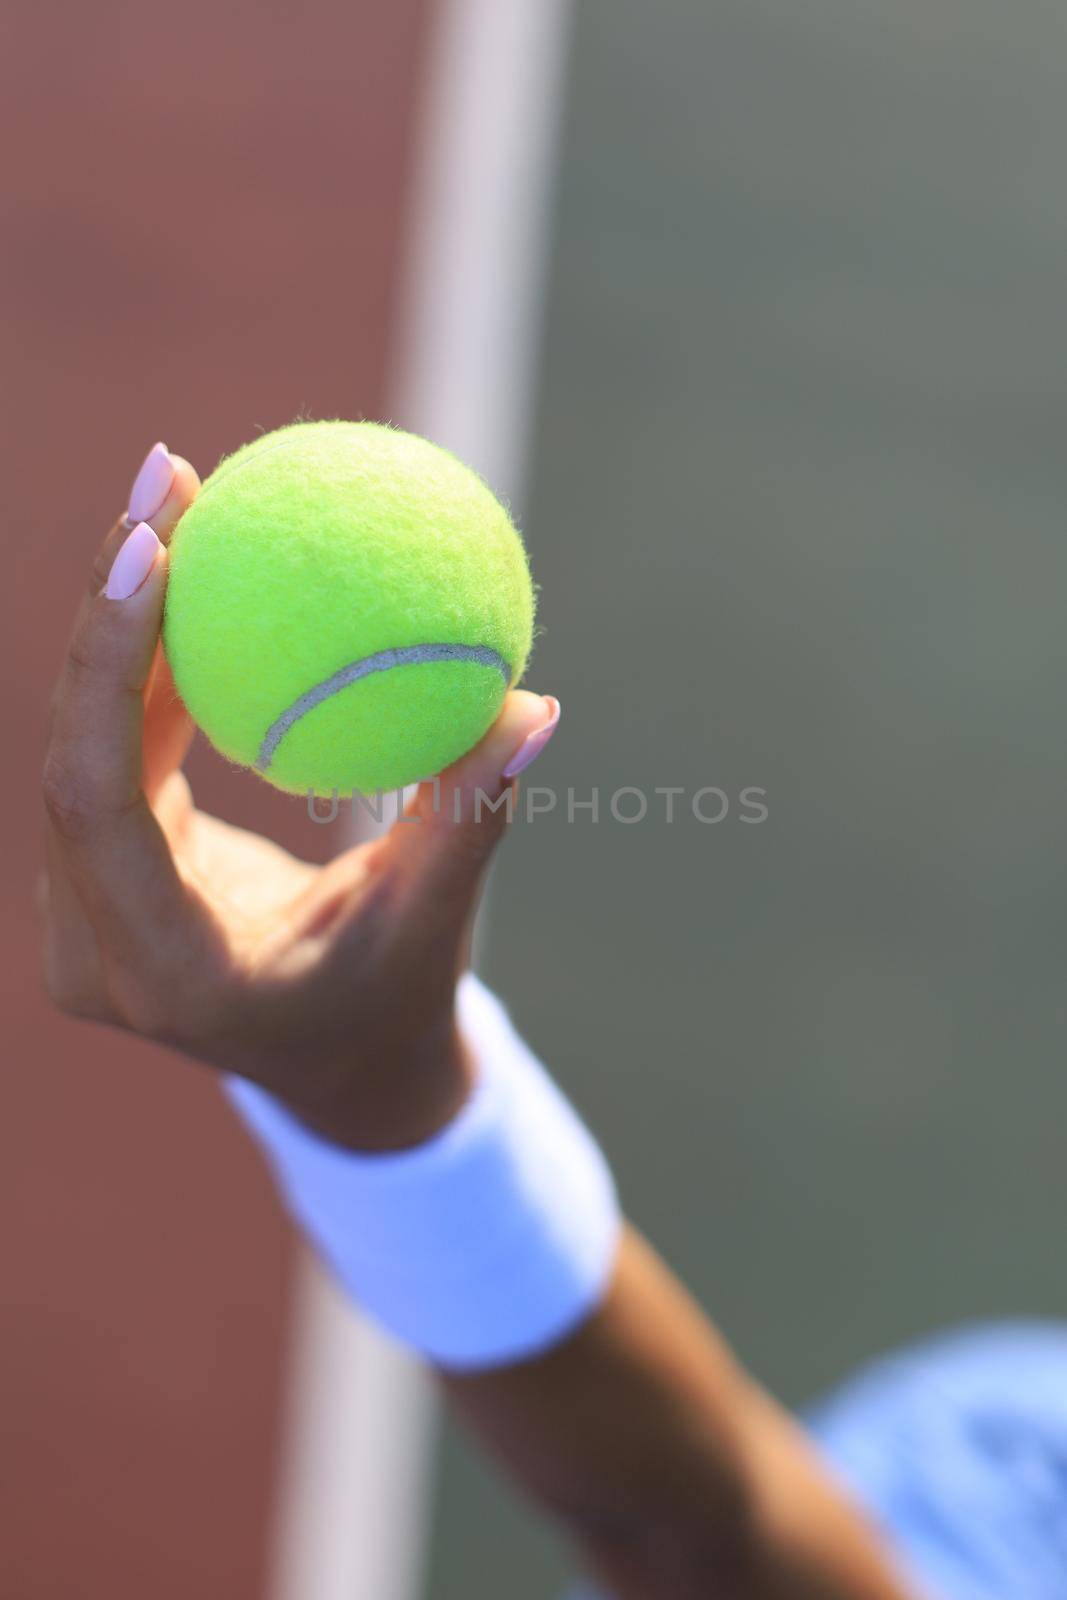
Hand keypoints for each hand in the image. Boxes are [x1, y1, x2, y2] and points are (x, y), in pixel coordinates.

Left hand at [40, 446, 558, 1149]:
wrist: (336, 1070)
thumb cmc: (392, 1001)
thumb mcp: (438, 921)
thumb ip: (472, 817)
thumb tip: (537, 708)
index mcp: (164, 969)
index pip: (97, 800)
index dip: (104, 666)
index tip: (147, 542)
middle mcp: (95, 946)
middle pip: (71, 753)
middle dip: (105, 607)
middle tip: (165, 477)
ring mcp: (84, 915)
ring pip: (83, 743)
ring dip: (123, 623)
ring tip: (178, 498)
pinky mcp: (99, 879)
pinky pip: (114, 750)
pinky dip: (150, 665)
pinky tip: (194, 577)